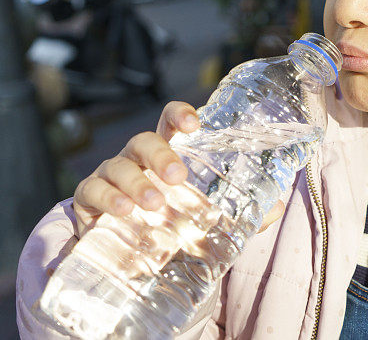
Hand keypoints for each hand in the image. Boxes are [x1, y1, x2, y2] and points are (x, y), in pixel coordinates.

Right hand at [72, 101, 285, 237]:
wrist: (126, 253)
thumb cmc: (170, 220)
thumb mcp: (205, 216)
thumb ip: (242, 212)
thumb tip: (278, 207)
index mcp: (167, 154)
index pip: (170, 123)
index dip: (179, 115)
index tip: (194, 124)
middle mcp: (137, 160)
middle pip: (144, 141)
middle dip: (160, 154)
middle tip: (178, 177)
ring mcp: (111, 177)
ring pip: (119, 166)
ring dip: (137, 183)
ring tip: (154, 203)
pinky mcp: (89, 201)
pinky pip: (92, 191)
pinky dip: (108, 199)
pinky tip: (123, 211)